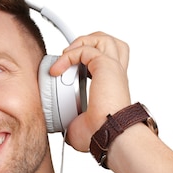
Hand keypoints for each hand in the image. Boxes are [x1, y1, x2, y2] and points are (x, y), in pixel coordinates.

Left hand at [48, 32, 131, 151]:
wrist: (108, 134)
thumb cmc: (100, 134)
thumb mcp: (80, 127)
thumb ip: (73, 121)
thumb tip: (63, 129)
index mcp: (112, 85)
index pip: (108, 61)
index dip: (89, 59)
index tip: (72, 71)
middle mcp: (114, 74)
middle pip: (109, 42)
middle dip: (88, 42)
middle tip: (71, 57)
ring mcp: (112, 68)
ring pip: (101, 38)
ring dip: (80, 42)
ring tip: (65, 56)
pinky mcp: (104, 65)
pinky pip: (84, 49)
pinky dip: (68, 56)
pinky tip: (57, 69)